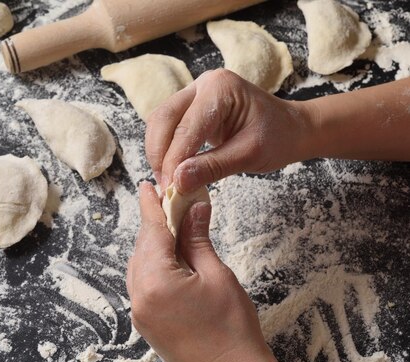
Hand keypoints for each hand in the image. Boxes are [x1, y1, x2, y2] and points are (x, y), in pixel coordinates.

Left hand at [126, 182, 332, 361]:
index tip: (147, 186)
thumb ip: (198, 240)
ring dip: (154, 245)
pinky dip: (154, 266)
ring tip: (173, 228)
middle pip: (143, 248)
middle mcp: (139, 297)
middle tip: (169, 202)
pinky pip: (143, 284)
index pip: (151, 231)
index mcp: (155, 281)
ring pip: (140, 266)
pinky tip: (170, 258)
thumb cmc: (232, 330)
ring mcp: (140, 313)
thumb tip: (194, 209)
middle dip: (156, 224)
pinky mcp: (146, 324)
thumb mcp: (218, 276)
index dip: (151, 205)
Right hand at [145, 69, 312, 192]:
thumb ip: (212, 167)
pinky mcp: (189, 107)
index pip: (186, 128)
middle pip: (163, 119)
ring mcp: (193, 93)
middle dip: (159, 155)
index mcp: (220, 88)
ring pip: (159, 122)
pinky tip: (171, 170)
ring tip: (167, 182)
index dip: (173, 160)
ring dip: (158, 153)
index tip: (170, 189)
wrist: (290, 129)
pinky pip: (167, 127)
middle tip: (164, 187)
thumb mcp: (248, 155)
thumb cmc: (277, 138)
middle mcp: (202, 84)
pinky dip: (165, 150)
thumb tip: (177, 182)